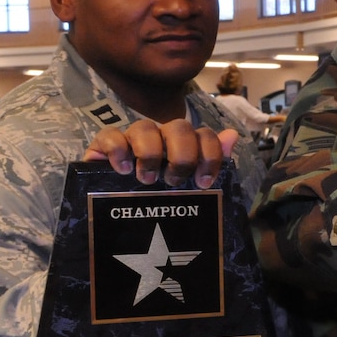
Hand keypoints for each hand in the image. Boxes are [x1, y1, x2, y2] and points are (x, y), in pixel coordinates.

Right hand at [83, 118, 238, 187]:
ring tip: (148, 180)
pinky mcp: (104, 144)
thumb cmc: (157, 196)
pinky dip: (118, 151)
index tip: (204, 182)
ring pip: (144, 127)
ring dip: (150, 154)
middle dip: (182, 156)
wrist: (117, 210)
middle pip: (178, 127)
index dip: (209, 155)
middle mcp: (160, 135)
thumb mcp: (187, 185)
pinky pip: (110, 135)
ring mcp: (133, 138)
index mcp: (184, 144)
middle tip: (174, 181)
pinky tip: (124, 170)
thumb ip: (211, 159)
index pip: (204, 134)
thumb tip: (233, 135)